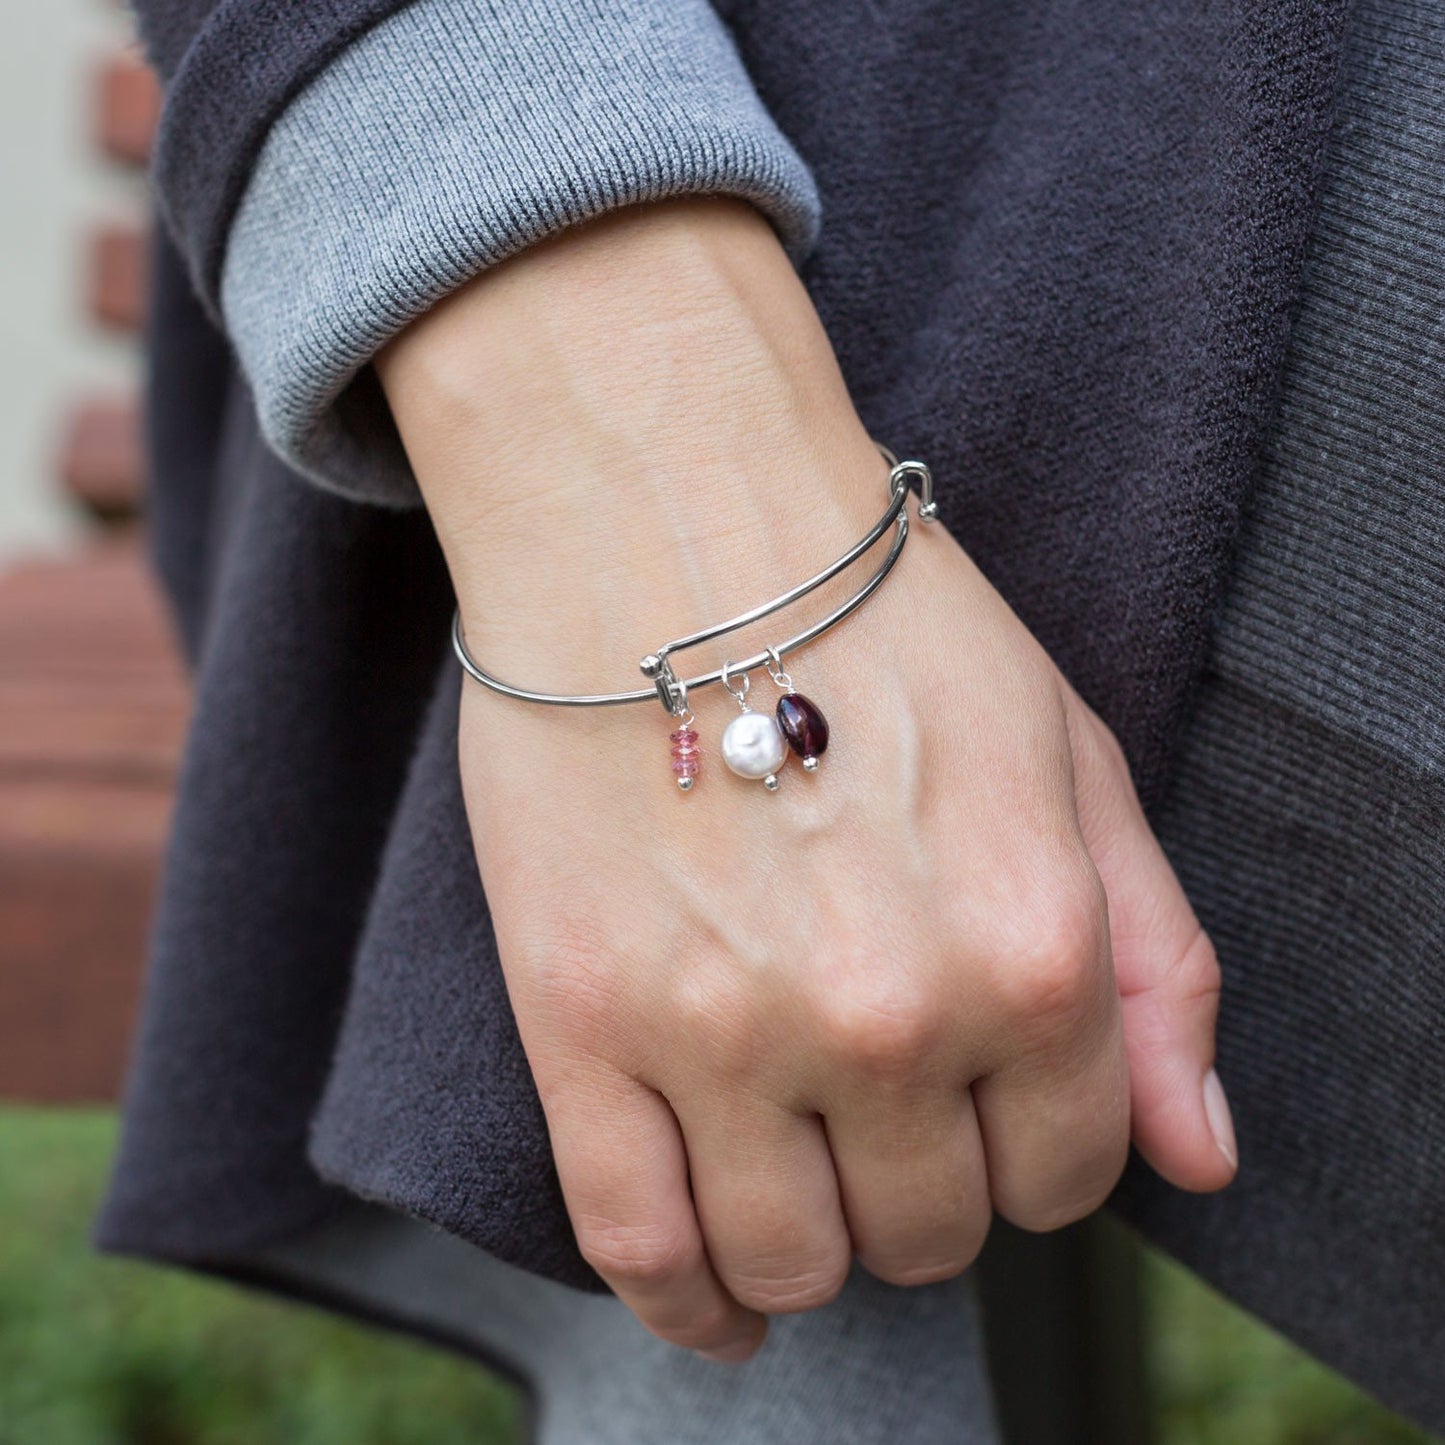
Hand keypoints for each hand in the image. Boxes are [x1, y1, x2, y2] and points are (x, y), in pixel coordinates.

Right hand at [376, 197, 1235, 1363]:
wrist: (669, 519)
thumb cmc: (877, 624)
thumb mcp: (1070, 757)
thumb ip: (1161, 963)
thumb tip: (1204, 1155)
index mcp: (1033, 947)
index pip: (1067, 1171)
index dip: (1031, 1154)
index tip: (982, 1111)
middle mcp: (892, 1014)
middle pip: (931, 1230)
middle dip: (923, 1189)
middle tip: (878, 1107)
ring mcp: (727, 1030)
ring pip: (795, 1262)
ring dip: (815, 1249)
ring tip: (799, 1173)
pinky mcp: (584, 1026)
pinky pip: (641, 1244)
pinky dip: (684, 1305)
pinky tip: (711, 1299)